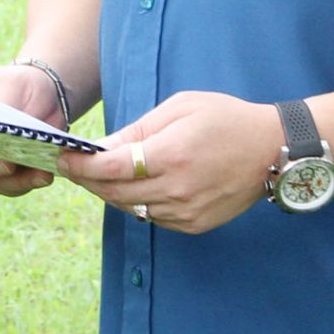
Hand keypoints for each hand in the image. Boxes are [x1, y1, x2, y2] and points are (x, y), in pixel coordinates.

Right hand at [0, 65, 66, 195]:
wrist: (43, 95)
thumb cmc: (16, 86)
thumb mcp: (8, 85)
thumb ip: (0, 104)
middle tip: (6, 163)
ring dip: (15, 180)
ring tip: (40, 173)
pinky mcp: (8, 176)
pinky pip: (15, 187)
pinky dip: (30, 182)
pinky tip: (45, 174)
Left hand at [59, 91, 282, 234]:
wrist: (273, 149)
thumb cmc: (225, 119)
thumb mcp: (180, 109)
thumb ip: (137, 131)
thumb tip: (100, 149)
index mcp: (172, 155)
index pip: (111, 169)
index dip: (80, 166)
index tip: (61, 158)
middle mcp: (178, 189)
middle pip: (114, 193)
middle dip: (88, 180)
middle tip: (72, 166)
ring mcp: (187, 212)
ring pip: (130, 208)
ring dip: (110, 193)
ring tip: (98, 175)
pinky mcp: (195, 225)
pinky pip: (151, 218)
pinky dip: (136, 203)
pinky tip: (133, 186)